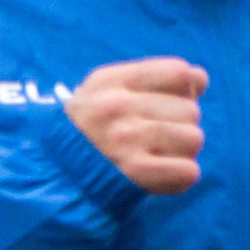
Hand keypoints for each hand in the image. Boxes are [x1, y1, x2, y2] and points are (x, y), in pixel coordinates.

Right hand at [63, 57, 206, 194]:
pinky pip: (187, 172)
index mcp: (111, 82)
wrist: (49, 176)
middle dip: (178, 126)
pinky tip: (158, 175)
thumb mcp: (103, 91)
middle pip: (191, 110)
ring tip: (155, 156)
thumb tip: (200, 79)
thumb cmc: (83, 130)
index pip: (179, 73)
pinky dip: (179, 177)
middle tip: (151, 139)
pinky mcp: (132, 174)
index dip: (182, 90)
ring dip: (180, 152)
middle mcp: (117, 108)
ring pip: (193, 139)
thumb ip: (151, 78)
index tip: (162, 106)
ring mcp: (125, 141)